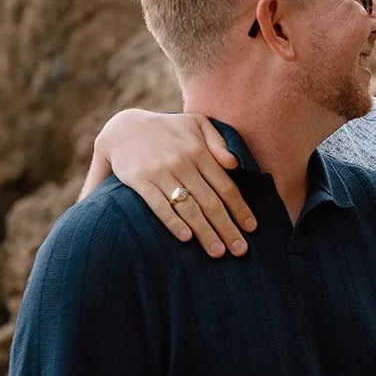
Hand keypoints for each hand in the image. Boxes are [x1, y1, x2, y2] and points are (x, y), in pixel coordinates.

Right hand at [98, 109, 256, 257]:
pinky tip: (186, 238)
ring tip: (217, 252)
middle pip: (211, 202)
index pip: (225, 186)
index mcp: (199, 151)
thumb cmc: (168, 129)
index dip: (240, 209)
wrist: (123, 128)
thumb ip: (218, 141)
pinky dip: (173, 222)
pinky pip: (159, 205)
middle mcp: (183, 163)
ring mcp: (161, 173)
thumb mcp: (196, 123)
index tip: (251, 228)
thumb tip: (234, 163)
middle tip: (240, 250)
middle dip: (227, 228)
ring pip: (188, 207)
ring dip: (205, 232)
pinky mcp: (140, 181)